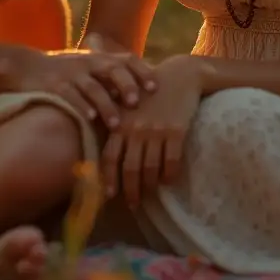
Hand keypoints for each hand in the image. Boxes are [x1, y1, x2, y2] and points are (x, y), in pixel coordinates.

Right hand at [14, 41, 156, 126]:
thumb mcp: (89, 68)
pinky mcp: (54, 85)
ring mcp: (70, 73)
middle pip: (112, 69)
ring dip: (106, 105)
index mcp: (99, 58)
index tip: (155, 88)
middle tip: (136, 103)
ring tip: (116, 124)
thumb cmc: (65, 73)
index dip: (142, 71)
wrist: (25, 67)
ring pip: (92, 87)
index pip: (126, 59)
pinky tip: (89, 119)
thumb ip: (111, 77)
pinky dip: (80, 106)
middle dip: (126, 84)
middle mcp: (87, 63)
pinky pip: (69, 95)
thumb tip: (143, 94)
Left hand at [101, 55, 202, 206]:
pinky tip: (168, 181)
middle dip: (131, 190)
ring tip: (149, 196)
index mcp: (120, 122)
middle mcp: (136, 129)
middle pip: (130, 168)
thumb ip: (114, 122)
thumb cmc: (148, 90)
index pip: (110, 156)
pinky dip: (169, 175)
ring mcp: (156, 130)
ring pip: (151, 168)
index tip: (110, 195)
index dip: (109, 178)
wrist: (179, 75)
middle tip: (132, 204)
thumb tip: (100, 150)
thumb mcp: (126, 102)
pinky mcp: (176, 131)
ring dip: (149, 186)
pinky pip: (172, 160)